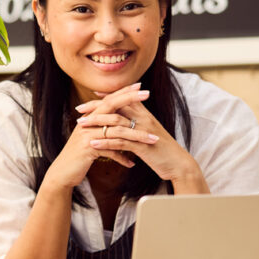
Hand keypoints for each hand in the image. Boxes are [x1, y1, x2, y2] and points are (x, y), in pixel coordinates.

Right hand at [40, 84, 156, 194]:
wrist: (63, 172)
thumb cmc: (79, 156)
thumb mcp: (91, 139)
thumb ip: (102, 128)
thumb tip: (119, 123)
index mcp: (90, 117)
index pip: (109, 100)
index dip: (123, 92)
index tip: (140, 86)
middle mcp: (87, 122)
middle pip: (111, 106)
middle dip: (130, 99)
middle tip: (148, 93)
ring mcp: (87, 134)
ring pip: (116, 130)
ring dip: (137, 136)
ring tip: (153, 140)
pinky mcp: (87, 148)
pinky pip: (110, 150)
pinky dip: (122, 157)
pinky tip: (132, 164)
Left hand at [74, 84, 208, 192]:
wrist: (178, 164)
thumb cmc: (162, 149)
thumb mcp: (149, 132)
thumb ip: (138, 122)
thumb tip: (125, 118)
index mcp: (145, 114)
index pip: (123, 99)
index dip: (107, 96)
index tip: (91, 95)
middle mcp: (144, 119)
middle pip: (116, 107)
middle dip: (96, 107)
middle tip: (79, 110)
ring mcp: (143, 132)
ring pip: (116, 122)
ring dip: (97, 123)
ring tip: (80, 125)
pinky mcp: (142, 146)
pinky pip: (120, 142)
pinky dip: (105, 142)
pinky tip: (92, 144)